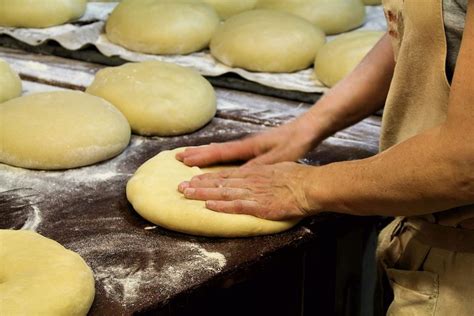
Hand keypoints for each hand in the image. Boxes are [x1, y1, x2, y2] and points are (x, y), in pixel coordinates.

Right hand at [175, 114, 320, 166]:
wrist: (309, 128)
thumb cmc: (295, 142)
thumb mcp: (278, 158)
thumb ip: (258, 166)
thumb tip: (237, 176)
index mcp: (248, 147)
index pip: (219, 153)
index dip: (201, 158)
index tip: (183, 160)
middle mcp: (245, 144)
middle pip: (215, 149)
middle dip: (197, 154)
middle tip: (178, 156)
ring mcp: (250, 145)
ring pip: (222, 150)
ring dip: (205, 154)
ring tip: (191, 155)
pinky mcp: (256, 147)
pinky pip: (230, 152)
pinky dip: (218, 155)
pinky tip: (218, 158)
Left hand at [178, 162, 318, 220]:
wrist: (312, 185)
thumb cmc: (300, 177)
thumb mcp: (279, 168)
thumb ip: (265, 173)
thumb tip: (257, 175)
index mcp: (255, 172)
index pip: (226, 174)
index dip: (208, 177)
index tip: (193, 178)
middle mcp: (251, 180)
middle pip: (220, 182)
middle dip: (199, 184)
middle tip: (180, 186)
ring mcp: (254, 193)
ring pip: (224, 192)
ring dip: (204, 194)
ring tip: (187, 194)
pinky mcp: (260, 205)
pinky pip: (237, 206)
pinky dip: (222, 206)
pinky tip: (209, 206)